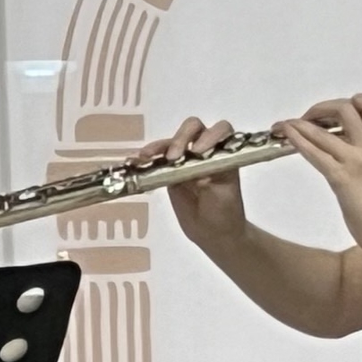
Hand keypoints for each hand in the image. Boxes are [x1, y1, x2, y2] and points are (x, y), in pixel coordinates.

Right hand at [132, 117, 249, 251]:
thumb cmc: (225, 212)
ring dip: (160, 145)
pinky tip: (135, 161)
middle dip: (182, 138)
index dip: (210, 136)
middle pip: (194, 128)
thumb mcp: (222, 198)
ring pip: (173, 141)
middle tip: (173, 158)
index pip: (220, 131)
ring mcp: (187, 159)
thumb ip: (210, 182)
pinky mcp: (170, 171)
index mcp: (225, 153)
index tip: (198, 152)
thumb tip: (195, 173)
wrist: (213, 232)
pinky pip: (158, 159)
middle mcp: (206, 150)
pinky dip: (147, 158)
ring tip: (146, 157)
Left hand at [270, 94, 361, 258]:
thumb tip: (355, 170)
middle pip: (346, 109)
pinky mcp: (342, 178)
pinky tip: (286, 137)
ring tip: (283, 124)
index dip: (358, 102)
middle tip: (305, 118)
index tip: (337, 113)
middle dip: (321, 109)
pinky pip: (316, 153)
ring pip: (325, 130)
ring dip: (299, 124)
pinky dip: (297, 141)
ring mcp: (356, 161)